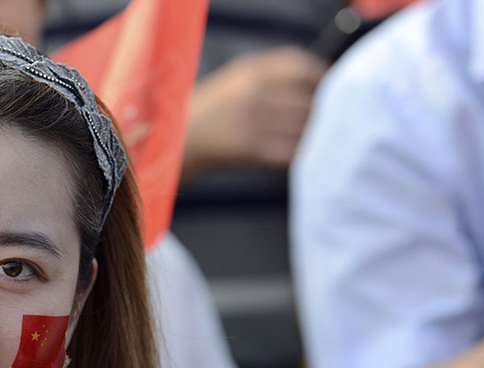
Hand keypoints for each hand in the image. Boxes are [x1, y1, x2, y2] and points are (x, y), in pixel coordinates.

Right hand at [182, 46, 327, 180]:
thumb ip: (274, 72)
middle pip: (309, 101)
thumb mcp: (237, 77)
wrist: (180, 141)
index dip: (322, 79)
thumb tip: (320, 76)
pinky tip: (301, 155)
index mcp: (253, 72)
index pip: (303, 69)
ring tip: (314, 139)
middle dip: (321, 112)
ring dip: (314, 135)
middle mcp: (256, 94)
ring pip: (304, 127)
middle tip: (323, 120)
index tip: (329, 89)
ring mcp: (255, 123)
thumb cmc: (212, 108)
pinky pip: (293, 151)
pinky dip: (302, 154)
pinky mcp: (253, 150)